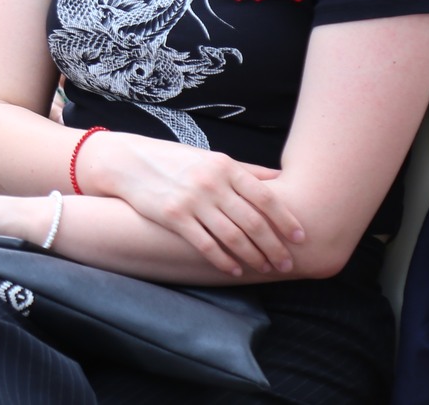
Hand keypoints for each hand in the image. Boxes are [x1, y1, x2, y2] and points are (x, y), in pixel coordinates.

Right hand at [83, 130, 302, 276]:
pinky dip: (224, 261)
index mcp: (224, 166)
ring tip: (265, 268)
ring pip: (233, 236)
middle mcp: (211, 182)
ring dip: (253, 256)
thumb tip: (280, 180)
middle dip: (274, 246)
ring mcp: (192, 200)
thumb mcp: (211, 158)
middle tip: (287, 264)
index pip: (265, 197)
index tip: (300, 238)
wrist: (127, 161)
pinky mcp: (174, 216)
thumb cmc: (175, 161)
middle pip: (253, 221)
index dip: (286, 220)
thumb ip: (245, 171)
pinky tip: (234, 270)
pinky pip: (206, 245)